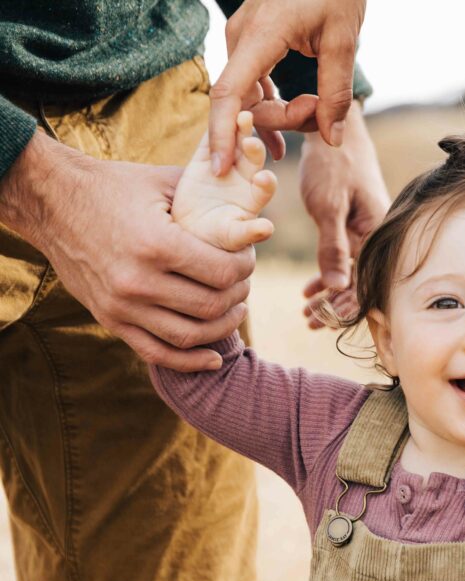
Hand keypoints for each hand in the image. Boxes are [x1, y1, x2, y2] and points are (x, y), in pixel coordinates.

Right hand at [0, 133, 254, 370]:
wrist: (52, 202)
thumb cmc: (116, 187)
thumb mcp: (165, 183)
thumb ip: (212, 198)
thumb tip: (261, 221)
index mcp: (156, 245)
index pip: (223, 273)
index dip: (245, 269)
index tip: (248, 259)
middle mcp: (137, 281)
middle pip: (211, 307)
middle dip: (238, 295)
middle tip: (242, 282)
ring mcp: (121, 306)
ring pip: (190, 336)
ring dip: (222, 328)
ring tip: (235, 311)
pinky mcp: (110, 320)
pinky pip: (156, 354)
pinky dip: (189, 362)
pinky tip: (214, 359)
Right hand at [173, 111, 277, 250]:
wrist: (190, 228)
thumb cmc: (216, 238)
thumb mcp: (232, 237)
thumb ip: (249, 232)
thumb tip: (267, 228)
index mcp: (255, 197)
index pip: (265, 187)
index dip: (265, 182)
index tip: (263, 178)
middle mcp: (245, 177)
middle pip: (253, 160)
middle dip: (254, 150)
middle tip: (252, 142)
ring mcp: (227, 164)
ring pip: (235, 143)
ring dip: (240, 130)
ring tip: (243, 117)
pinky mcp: (205, 157)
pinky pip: (210, 139)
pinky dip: (214, 127)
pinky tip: (217, 114)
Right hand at [208, 0, 365, 175]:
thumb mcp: (343, 41)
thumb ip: (336, 93)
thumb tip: (331, 138)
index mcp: (259, 35)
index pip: (228, 94)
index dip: (221, 134)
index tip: (219, 167)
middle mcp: (242, 36)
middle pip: (245, 101)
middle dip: (281, 121)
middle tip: (321, 113)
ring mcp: (245, 39)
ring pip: (250, 95)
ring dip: (281, 114)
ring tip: (317, 112)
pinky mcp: (254, 42)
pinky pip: (254, 83)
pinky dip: (273, 104)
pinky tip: (294, 120)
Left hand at [297, 103, 388, 327]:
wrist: (332, 127)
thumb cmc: (333, 162)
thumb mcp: (329, 205)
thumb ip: (333, 247)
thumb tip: (336, 288)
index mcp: (379, 230)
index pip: (366, 278)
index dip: (345, 303)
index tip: (322, 318)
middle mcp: (377, 233)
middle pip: (360, 280)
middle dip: (336, 305)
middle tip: (310, 320)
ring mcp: (365, 229)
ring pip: (350, 272)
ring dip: (330, 294)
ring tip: (308, 313)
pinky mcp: (352, 224)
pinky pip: (344, 257)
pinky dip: (328, 274)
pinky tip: (311, 289)